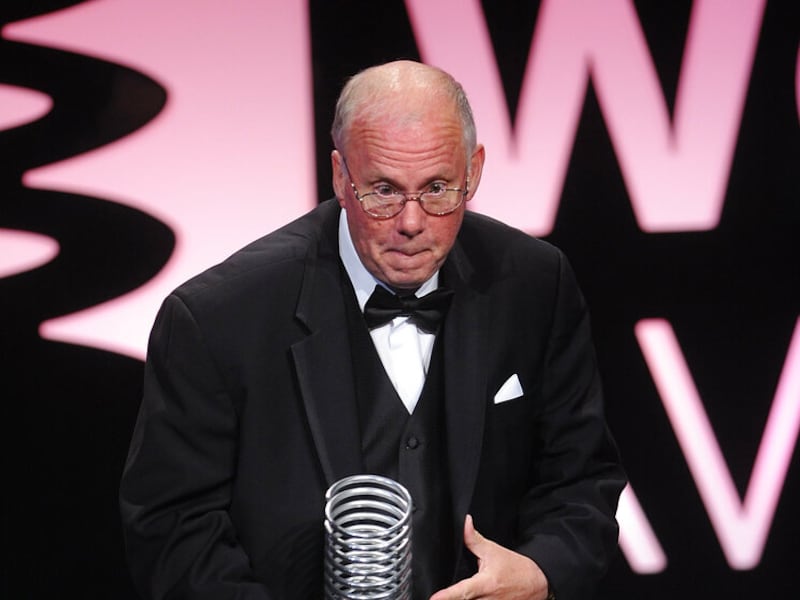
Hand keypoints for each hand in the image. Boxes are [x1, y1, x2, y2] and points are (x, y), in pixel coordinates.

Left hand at [429, 515, 550, 599]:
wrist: (538, 582)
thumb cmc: (516, 567)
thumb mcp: (493, 551)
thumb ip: (475, 540)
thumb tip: (465, 523)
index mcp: (486, 584)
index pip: (463, 591)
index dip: (447, 596)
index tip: (434, 599)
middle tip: (439, 597)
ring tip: (450, 597)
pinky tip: (466, 598)